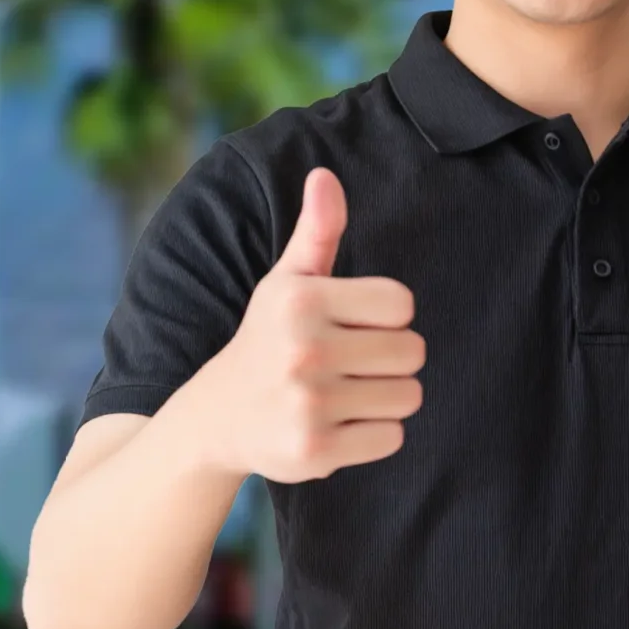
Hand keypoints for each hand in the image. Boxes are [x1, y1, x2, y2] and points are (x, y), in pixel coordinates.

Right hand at [190, 168, 424, 482]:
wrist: (216, 418)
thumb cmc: (267, 338)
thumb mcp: (286, 282)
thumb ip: (317, 232)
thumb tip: (325, 176)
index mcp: (301, 301)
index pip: (402, 305)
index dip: (386, 317)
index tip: (354, 325)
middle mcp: (303, 350)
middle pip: (412, 352)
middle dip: (391, 358)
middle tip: (352, 363)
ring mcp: (309, 405)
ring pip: (409, 396)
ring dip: (386, 397)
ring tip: (345, 392)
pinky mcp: (316, 452)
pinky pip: (392, 437)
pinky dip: (374, 434)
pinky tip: (338, 424)